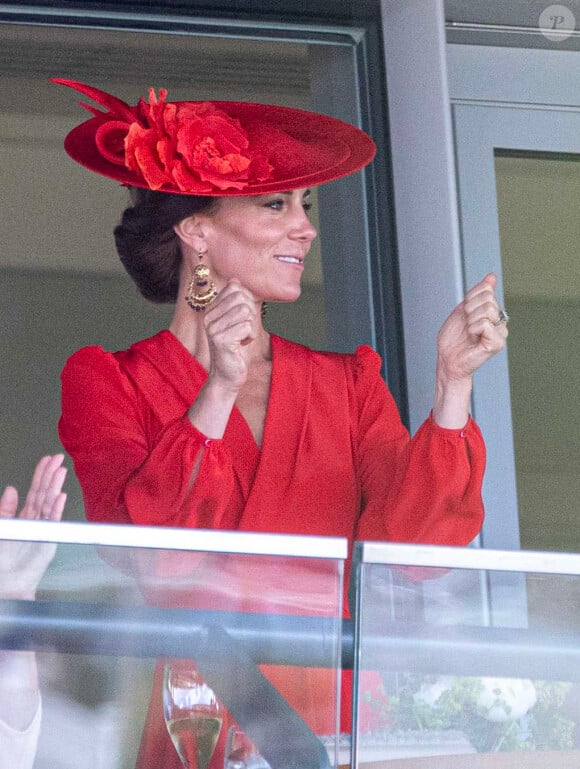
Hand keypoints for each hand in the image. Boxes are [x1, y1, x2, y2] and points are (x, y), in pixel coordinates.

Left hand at [0, 454, 66, 598]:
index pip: (35, 490)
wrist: (7, 582)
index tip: (47, 460)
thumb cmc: (3, 560)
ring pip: (50, 503)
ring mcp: (44, 528)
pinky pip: (52, 521)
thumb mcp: (2, 528)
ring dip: (55, 486)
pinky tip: (61, 496)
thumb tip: (12, 489)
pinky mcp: (48, 540)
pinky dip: (57, 508)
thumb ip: (6, 509)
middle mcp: (37, 519)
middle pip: (45, 493)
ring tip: (60, 471)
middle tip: (58, 458)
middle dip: (51, 475)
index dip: (40, 474)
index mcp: (26, 515)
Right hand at [203, 279, 259, 391]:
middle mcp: (209, 316)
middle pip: (241, 297)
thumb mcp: (237, 321)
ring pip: (245, 311)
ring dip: (250, 326)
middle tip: (245, 329)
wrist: (227, 375)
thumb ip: (237, 302)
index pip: (235, 287)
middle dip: (251, 313)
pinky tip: (241, 345)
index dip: (247, 300)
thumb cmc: (236, 348)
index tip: (244, 317)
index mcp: (211, 309)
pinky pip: (246, 327)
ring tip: (242, 337)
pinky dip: (250, 336)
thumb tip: (235, 280)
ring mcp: (213, 328)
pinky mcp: (221, 340)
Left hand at [436, 273, 507, 383]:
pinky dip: (473, 329)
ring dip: (471, 320)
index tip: (465, 313)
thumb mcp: (464, 309)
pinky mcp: (497, 343)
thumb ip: (478, 293)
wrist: (447, 359)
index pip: (485, 289)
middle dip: (469, 309)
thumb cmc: (453, 338)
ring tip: (469, 332)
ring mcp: (501, 332)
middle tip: (466, 324)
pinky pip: (485, 324)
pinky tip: (473, 338)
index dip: (468, 299)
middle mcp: (500, 321)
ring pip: (488, 309)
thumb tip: (491, 277)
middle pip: (488, 298)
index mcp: (493, 311)